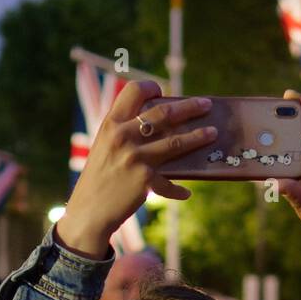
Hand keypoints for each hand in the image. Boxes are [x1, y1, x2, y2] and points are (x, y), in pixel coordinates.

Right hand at [56, 81, 214, 257]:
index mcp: (111, 124)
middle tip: (206, 105)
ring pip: (177, 142)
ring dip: (199, 137)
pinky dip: (179, 190)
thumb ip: (123, 132)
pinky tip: (186, 193)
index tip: (163, 92)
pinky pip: (169, 183)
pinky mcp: (145, 180)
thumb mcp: (103, 148)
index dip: (151, 87)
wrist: (87, 212)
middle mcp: (123, 137)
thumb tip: (157, 123)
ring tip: (212, 133)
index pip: (134, 91)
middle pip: (164, 113)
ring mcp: (135, 158)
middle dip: (190, 107)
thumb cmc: (97, 179)